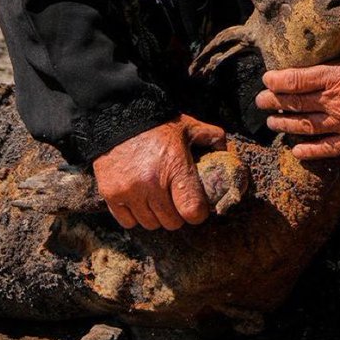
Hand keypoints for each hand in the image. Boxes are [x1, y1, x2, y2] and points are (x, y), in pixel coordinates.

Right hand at [92, 114, 225, 230]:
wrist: (119, 116)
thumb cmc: (158, 124)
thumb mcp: (189, 126)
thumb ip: (213, 138)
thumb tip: (228, 154)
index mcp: (176, 167)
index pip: (193, 211)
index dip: (198, 213)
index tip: (196, 207)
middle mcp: (152, 183)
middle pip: (172, 223)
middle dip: (177, 214)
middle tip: (175, 200)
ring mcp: (130, 191)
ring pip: (150, 224)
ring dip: (156, 215)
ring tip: (157, 199)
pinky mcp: (111, 194)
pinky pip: (128, 222)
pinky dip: (134, 215)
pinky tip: (139, 200)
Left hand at [254, 23, 339, 159]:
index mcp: (337, 74)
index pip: (296, 79)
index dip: (277, 81)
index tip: (266, 79)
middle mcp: (335, 101)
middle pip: (295, 103)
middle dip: (274, 102)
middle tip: (260, 101)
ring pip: (305, 126)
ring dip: (285, 124)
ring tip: (271, 122)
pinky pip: (327, 148)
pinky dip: (309, 150)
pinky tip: (296, 149)